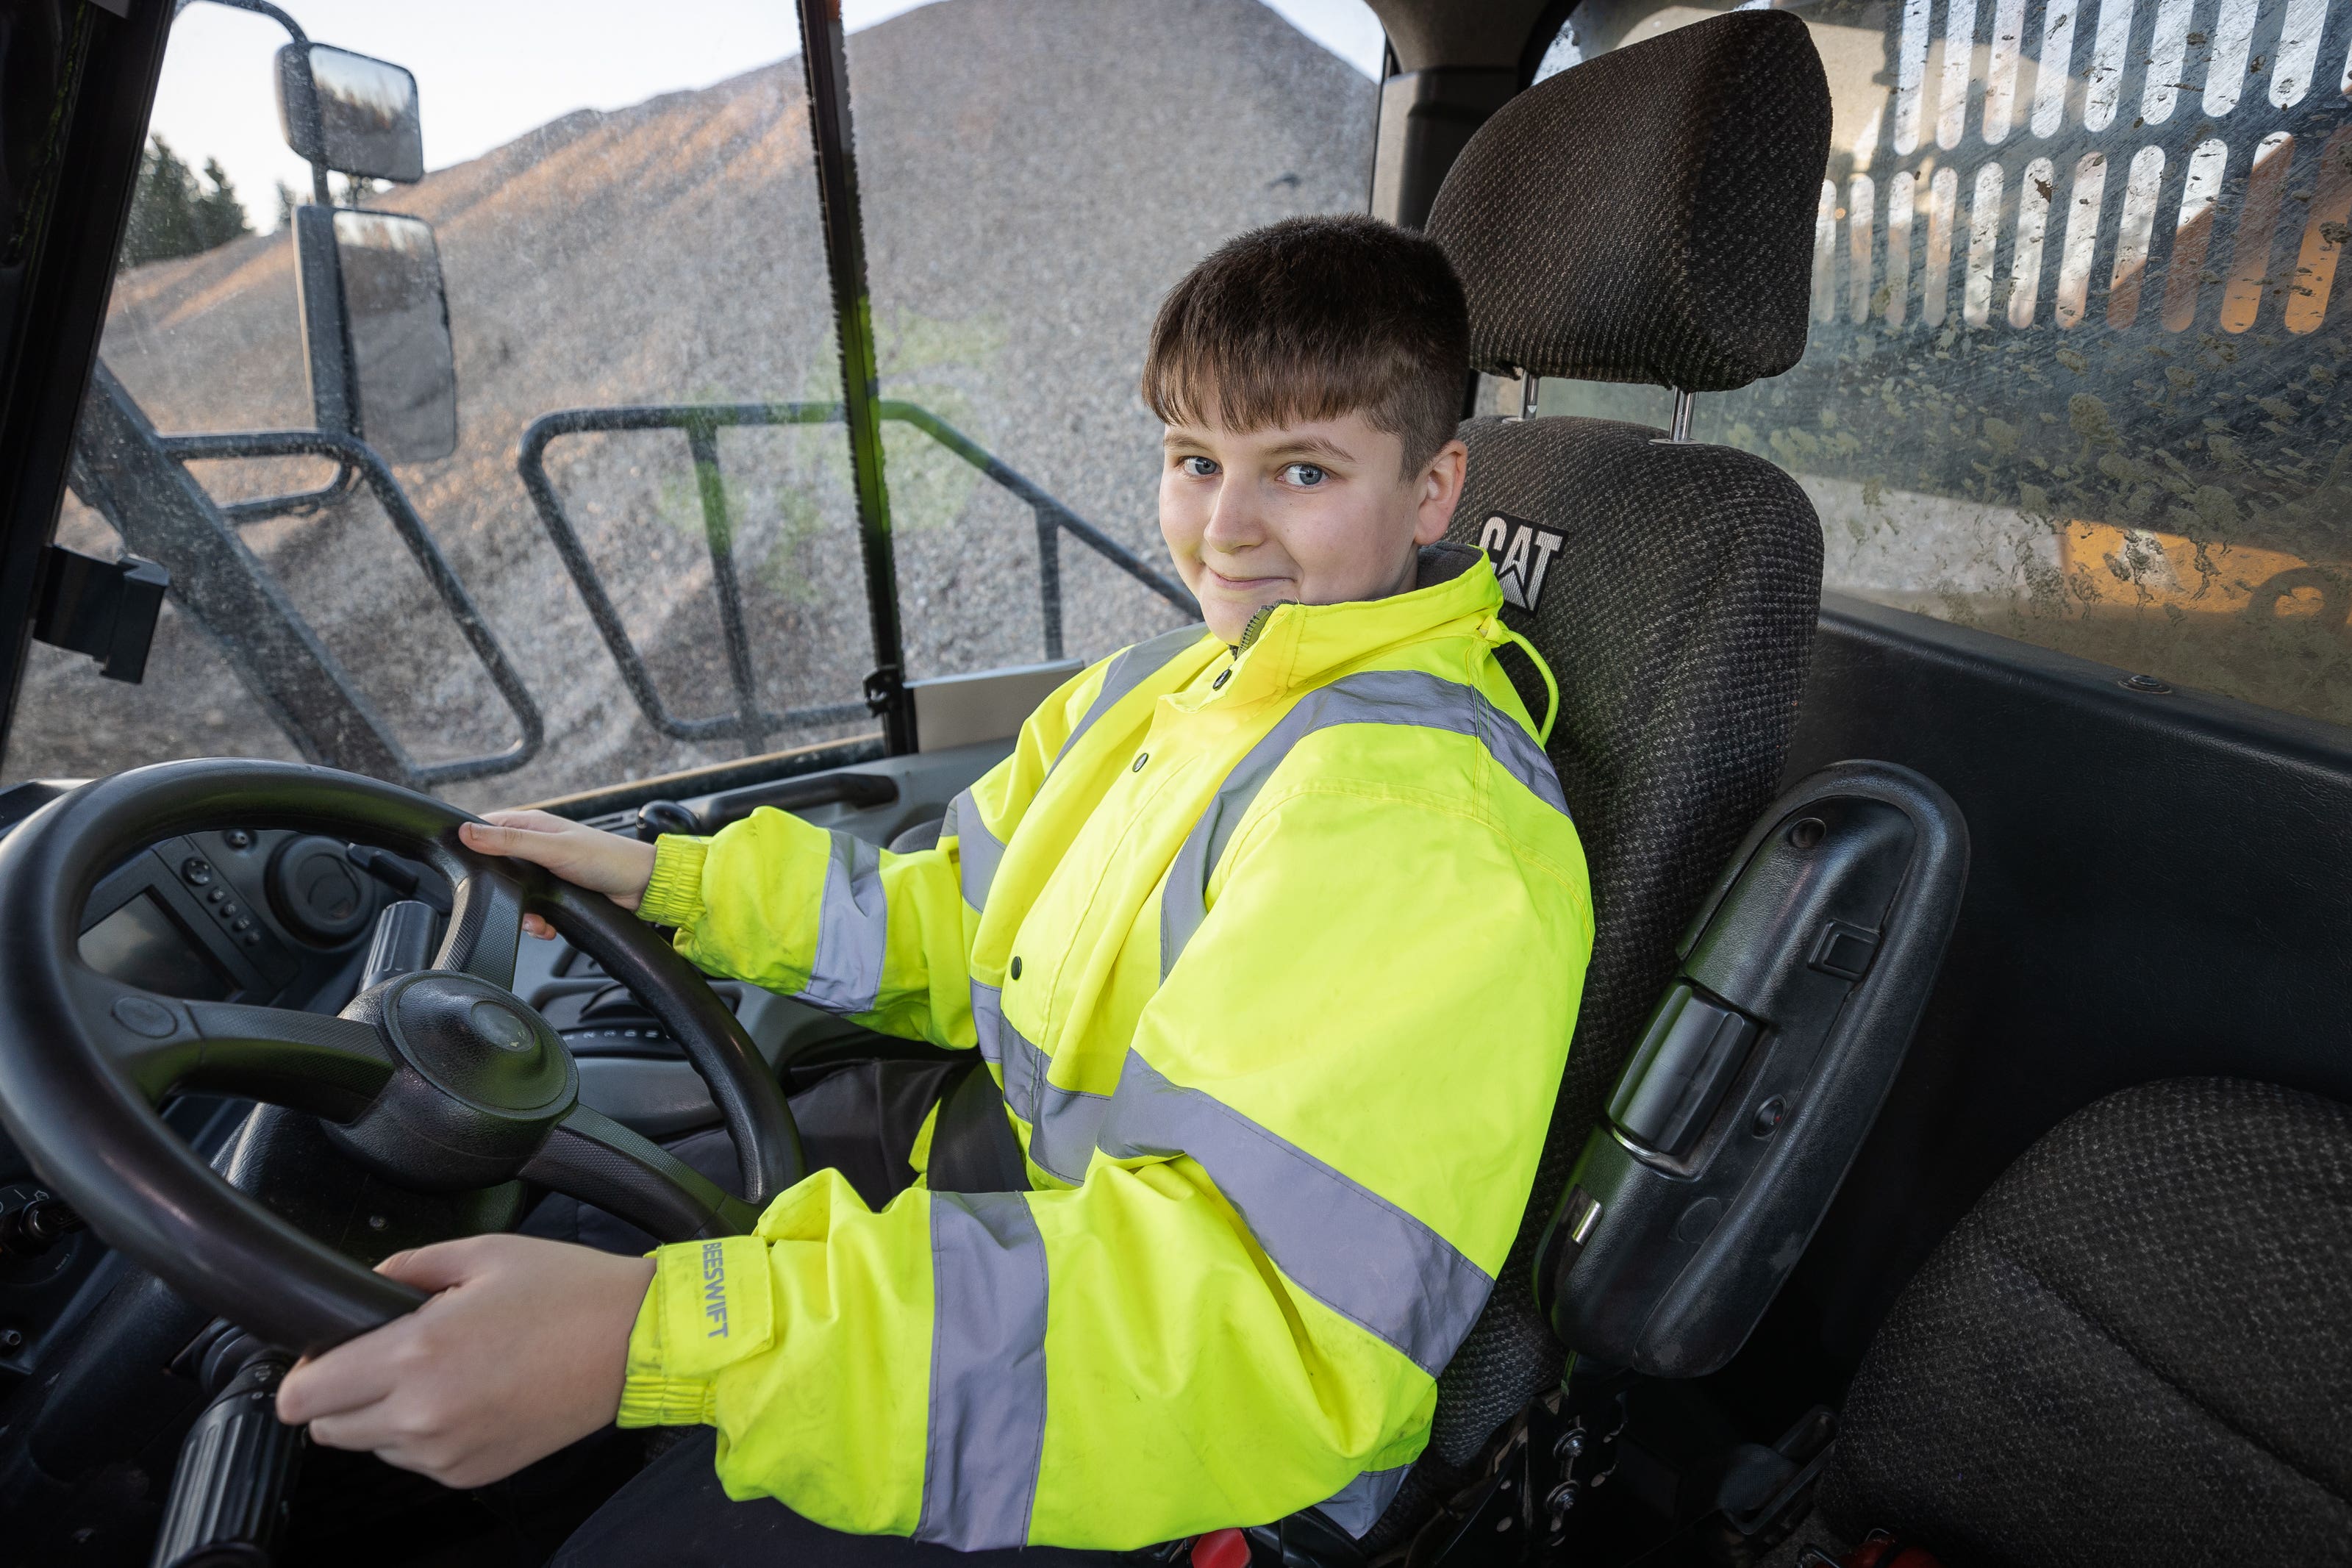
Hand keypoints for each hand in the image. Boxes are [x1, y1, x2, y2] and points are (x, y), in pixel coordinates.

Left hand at [276, 1235, 655, 1489]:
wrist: (635, 1344)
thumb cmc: (568, 1292)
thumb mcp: (483, 1254)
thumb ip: (408, 1267)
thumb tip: (368, 1285)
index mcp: (416, 1354)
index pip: (302, 1394)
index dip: (304, 1371)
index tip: (329, 1351)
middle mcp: (423, 1414)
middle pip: (326, 1427)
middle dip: (339, 1392)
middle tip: (384, 1357)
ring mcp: (447, 1453)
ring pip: (370, 1445)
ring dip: (383, 1414)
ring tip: (439, 1373)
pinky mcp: (472, 1473)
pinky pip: (416, 1460)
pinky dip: (424, 1433)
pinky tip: (467, 1395)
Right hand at [458, 809, 658, 939]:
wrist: (643, 886)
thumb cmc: (607, 858)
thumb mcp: (553, 848)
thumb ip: (510, 842)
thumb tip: (467, 833)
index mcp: (531, 824)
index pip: (485, 828)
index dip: (472, 846)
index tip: (468, 868)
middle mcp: (535, 845)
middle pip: (496, 866)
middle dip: (499, 890)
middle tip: (508, 901)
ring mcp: (545, 869)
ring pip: (513, 892)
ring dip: (522, 912)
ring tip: (537, 921)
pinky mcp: (555, 891)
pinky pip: (533, 908)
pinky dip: (538, 922)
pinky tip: (547, 927)